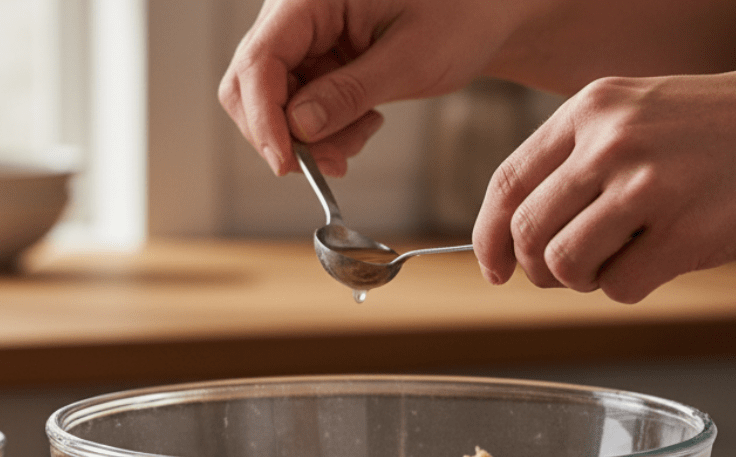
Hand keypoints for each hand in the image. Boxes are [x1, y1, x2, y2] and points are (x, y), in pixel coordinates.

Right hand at [219, 0, 548, 176]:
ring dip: (308, 138)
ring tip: (360, 138)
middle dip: (283, 134)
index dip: (264, 118)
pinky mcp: (314, 59)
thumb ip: (349, 93)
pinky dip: (322, 131)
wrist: (486, 13)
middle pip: (250, 85)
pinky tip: (360, 126)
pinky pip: (296, 107)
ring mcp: (303, 38)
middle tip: (329, 163)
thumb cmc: (463, 14)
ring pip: (271, 104)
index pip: (260, 60)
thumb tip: (297, 129)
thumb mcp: (411, 58)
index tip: (286, 163)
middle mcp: (296, 12)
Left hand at [473, 70, 735, 302]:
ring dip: (585, 280)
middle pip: (528, 231)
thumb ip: (581, 159)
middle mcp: (611, 142)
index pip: (508, 182)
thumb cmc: (726, 130)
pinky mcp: (685, 233)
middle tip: (569, 273)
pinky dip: (631, 288)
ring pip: (564, 264)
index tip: (493, 268)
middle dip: (538, 268)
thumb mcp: (641, 116)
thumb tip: (521, 234)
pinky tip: (662, 261)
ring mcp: (647, 186)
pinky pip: (620, 288)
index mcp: (593, 108)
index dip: (489, 235)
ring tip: (623, 259)